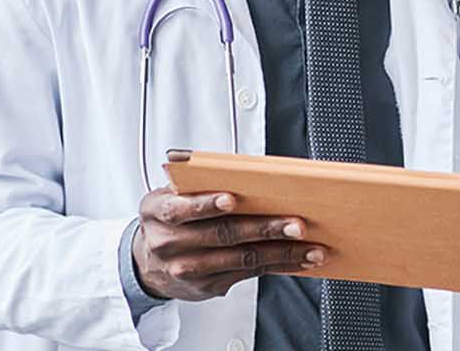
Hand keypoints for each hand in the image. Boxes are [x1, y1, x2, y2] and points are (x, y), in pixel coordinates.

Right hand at [131, 188, 326, 300]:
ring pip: (242, 259)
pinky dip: (278, 266)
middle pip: (223, 235)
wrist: (148, 264)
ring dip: (282, 253)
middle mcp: (169, 242)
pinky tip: (299, 261)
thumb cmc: (171, 219)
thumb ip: (197, 184)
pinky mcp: (207, 286)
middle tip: (296, 225)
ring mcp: (188, 269)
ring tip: (311, 248)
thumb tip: (250, 173)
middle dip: (264, 229)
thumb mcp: (170, 197)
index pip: (181, 208)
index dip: (206, 204)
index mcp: (158, 211)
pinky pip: (249, 275)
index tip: (232, 199)